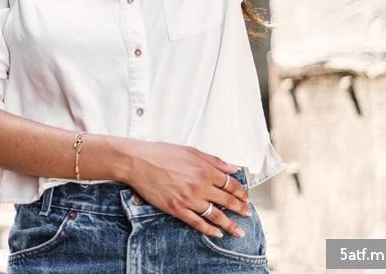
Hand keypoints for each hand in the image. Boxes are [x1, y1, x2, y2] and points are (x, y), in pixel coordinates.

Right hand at [126, 140, 251, 237]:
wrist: (138, 162)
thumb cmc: (161, 153)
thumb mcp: (191, 151)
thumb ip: (214, 160)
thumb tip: (233, 167)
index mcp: (205, 170)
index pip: (230, 184)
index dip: (241, 192)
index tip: (246, 197)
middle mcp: (200, 186)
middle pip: (227, 201)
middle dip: (240, 209)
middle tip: (247, 214)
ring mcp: (188, 199)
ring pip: (215, 215)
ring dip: (230, 224)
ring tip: (239, 231)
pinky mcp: (177, 209)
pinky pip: (197, 223)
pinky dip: (209, 230)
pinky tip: (217, 233)